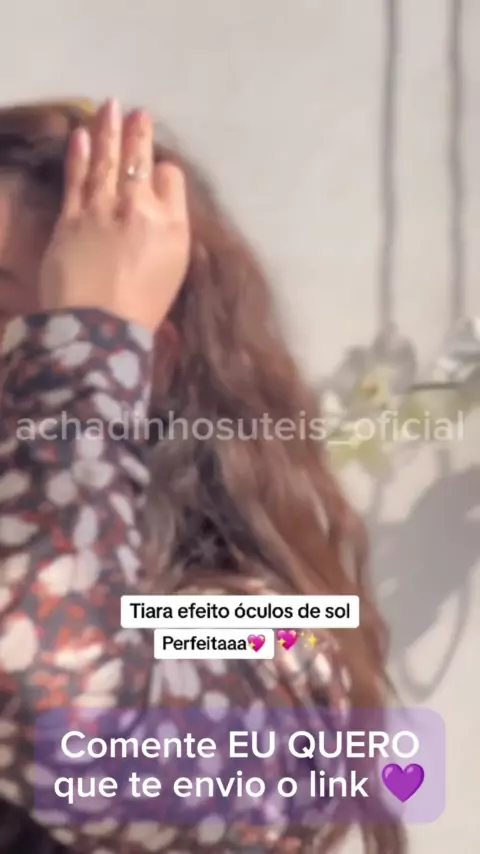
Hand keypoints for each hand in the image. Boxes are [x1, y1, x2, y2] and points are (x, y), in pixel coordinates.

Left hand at [40, 99, 189, 330]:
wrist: (99, 327)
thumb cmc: (142, 310)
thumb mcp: (174, 273)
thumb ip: (170, 235)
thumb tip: (162, 214)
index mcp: (172, 226)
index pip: (171, 180)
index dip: (165, 172)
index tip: (158, 172)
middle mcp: (140, 209)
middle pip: (140, 161)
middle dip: (139, 134)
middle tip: (138, 112)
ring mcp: (102, 209)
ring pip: (108, 160)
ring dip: (109, 130)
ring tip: (110, 106)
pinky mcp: (71, 218)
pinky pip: (77, 177)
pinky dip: (80, 153)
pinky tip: (81, 134)